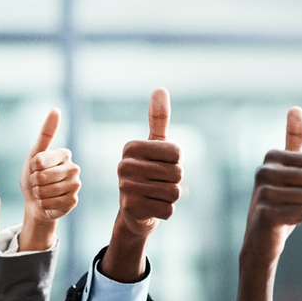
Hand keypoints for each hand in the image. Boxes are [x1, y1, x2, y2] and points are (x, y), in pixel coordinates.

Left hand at [18, 109, 80, 250]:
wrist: (36, 202)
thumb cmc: (34, 176)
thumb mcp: (35, 154)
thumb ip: (46, 134)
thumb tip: (56, 109)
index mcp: (65, 154)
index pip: (39, 160)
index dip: (31, 167)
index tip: (35, 168)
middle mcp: (74, 168)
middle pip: (41, 176)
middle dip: (33, 182)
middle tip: (37, 183)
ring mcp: (75, 186)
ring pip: (45, 191)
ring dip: (37, 194)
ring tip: (42, 193)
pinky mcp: (73, 202)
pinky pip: (49, 203)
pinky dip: (42, 204)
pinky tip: (48, 203)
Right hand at [101, 87, 182, 282]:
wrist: (134, 211)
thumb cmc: (148, 173)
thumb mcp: (155, 145)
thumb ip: (158, 119)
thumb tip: (160, 89)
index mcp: (131, 147)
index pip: (177, 152)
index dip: (176, 162)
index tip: (161, 165)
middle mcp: (124, 165)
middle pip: (177, 173)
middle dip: (174, 182)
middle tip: (157, 183)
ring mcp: (125, 187)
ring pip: (174, 192)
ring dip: (171, 197)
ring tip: (155, 195)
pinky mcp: (131, 208)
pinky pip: (168, 210)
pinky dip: (165, 211)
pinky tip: (152, 208)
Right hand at [240, 107, 301, 265]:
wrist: (262, 237)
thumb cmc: (280, 200)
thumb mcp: (288, 168)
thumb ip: (292, 140)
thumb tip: (295, 108)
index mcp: (271, 156)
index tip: (298, 187)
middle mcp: (263, 171)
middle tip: (296, 202)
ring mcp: (262, 192)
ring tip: (291, 211)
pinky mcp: (264, 214)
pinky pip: (301, 214)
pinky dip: (300, 219)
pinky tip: (287, 221)